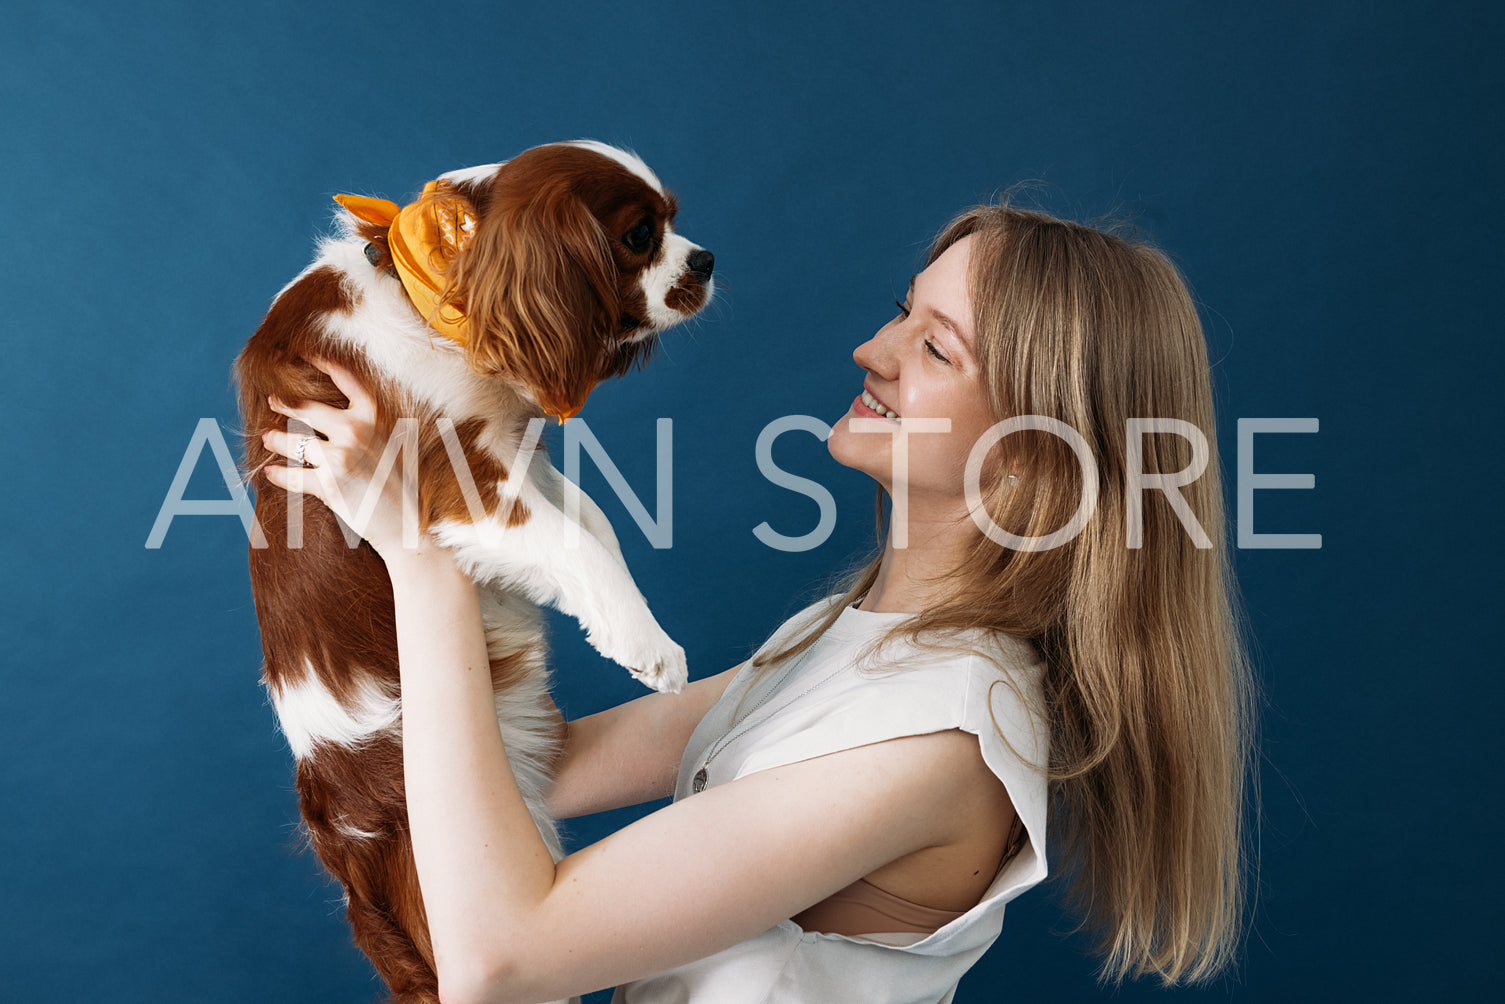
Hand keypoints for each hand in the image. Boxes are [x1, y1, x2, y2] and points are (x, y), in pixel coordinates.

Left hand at [261, 357, 416, 558]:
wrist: (408, 525)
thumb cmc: (403, 484)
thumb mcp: (394, 443)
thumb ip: (370, 425)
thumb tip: (341, 414)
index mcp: (375, 417)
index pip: (345, 379)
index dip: (322, 363)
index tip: (304, 355)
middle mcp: (356, 431)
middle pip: (307, 409)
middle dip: (285, 404)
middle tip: (273, 401)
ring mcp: (341, 457)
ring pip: (294, 442)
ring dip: (276, 440)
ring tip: (268, 438)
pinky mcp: (328, 485)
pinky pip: (292, 476)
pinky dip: (278, 475)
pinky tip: (271, 473)